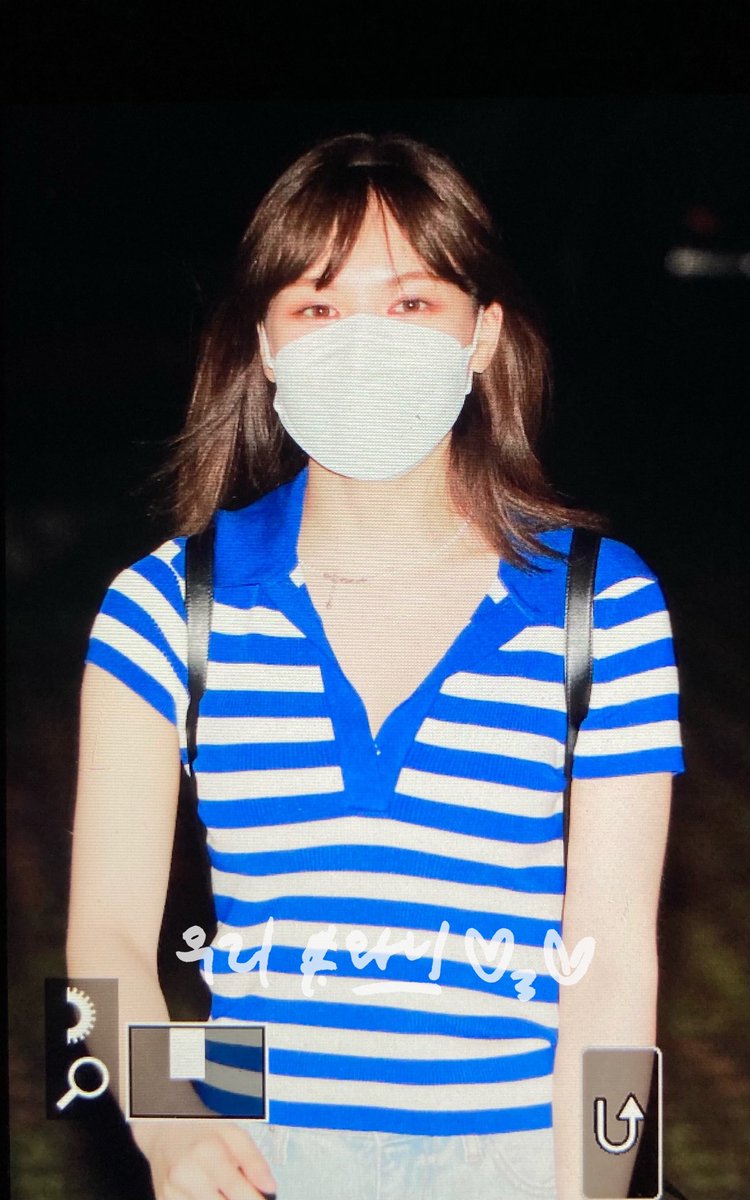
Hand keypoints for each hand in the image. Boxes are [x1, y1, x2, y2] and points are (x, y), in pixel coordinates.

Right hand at [132, 1118, 277, 1199]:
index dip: (253, 1199)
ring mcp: (171, 1192)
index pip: (236, 1189)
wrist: (164, 1131)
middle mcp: (185, 1174)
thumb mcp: (233, 1134)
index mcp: (206, 1152)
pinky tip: (209, 1192)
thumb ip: (254, 1160)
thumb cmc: (202, 1131)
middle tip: (243, 1192)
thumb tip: (269, 1187)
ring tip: (223, 1189)